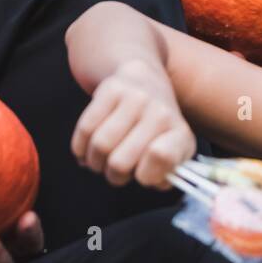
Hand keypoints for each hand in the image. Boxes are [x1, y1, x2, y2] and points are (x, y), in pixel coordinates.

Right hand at [71, 60, 195, 188]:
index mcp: (180, 135)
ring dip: (95, 162)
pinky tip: (90, 147)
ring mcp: (136, 99)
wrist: (144, 81)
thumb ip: (166, 175)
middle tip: (118, 170)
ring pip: (100, 146)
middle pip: (119, 163)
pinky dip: (81, 147)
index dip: (146, 175)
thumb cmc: (156, 130)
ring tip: (103, 159)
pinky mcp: (111, 89)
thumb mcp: (172, 154)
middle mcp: (161, 114)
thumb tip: (153, 180)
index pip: (162, 158)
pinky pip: (86, 129)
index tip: (142, 173)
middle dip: (113, 176)